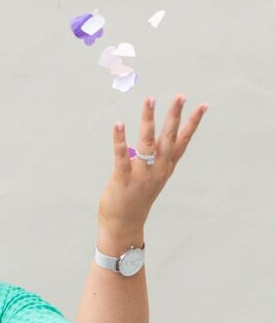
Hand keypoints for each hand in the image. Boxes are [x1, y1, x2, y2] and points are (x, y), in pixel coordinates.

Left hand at [98, 94, 208, 232]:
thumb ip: (149, 161)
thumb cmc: (135, 200)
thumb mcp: (149, 178)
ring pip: (148, 143)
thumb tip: (141, 145)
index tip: (203, 105)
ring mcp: (142, 174)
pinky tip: (119, 124)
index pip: (183, 141)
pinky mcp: (123, 179)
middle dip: (175, 116)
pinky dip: (120, 140)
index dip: (193, 123)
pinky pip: (122, 156)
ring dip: (149, 120)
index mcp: (165, 168)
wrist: (124, 226)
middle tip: (181, 96)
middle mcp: (157, 170)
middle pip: (169, 138)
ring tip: (150, 99)